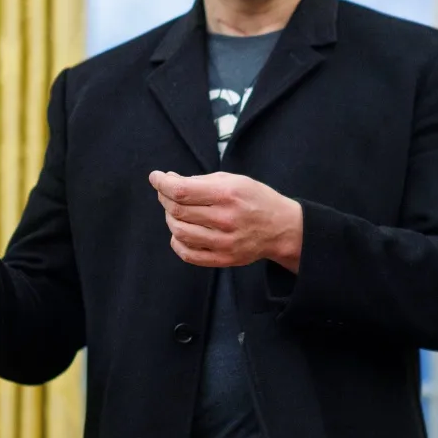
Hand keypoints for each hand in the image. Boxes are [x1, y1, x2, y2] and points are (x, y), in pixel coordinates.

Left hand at [149, 170, 302, 271]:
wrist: (282, 228)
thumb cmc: (257, 200)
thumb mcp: (234, 180)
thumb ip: (201, 180)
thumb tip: (170, 180)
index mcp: (228, 194)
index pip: (181, 191)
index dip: (162, 183)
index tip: (156, 178)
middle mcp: (225, 219)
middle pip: (177, 210)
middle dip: (164, 198)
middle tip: (165, 193)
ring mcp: (224, 242)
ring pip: (179, 232)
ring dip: (170, 219)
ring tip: (176, 212)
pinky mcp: (223, 259)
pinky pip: (188, 254)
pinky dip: (177, 242)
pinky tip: (181, 232)